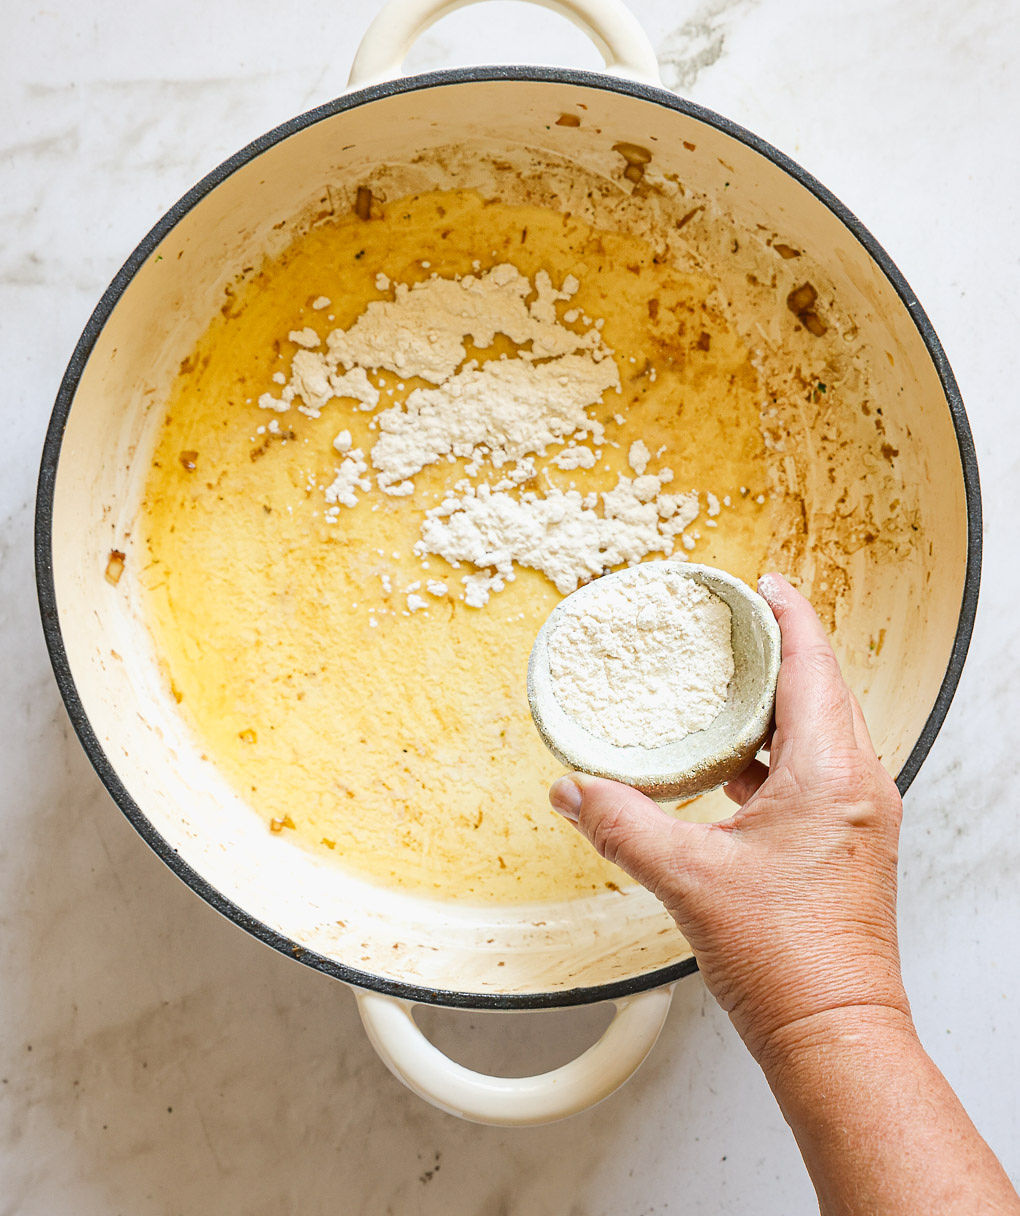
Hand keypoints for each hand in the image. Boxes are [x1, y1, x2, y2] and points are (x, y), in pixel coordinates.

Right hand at [549, 572, 909, 1064]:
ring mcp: (862, 815)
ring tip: (728, 686)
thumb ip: (621, 824)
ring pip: (823, 729)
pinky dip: (780, 751)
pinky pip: (820, 770)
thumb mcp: (687, 879)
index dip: (788, 614)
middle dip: (780, 650)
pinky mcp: (852, 843)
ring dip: (779, 703)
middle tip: (736, 625)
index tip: (762, 583)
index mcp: (830, 773)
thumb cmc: (787, 962)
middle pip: (823, 688)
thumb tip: (572, 791)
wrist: (835, 1033)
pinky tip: (735, 767)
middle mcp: (859, 785)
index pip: (812, 664)